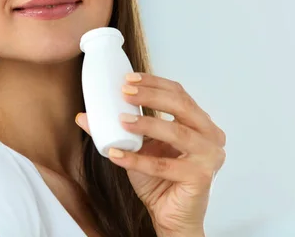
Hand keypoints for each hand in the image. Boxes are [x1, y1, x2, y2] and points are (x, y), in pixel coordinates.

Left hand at [75, 73, 225, 236]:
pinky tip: (116, 154)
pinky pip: (163, 165)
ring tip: (121, 120)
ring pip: (176, 132)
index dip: (154, 83)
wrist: (171, 216)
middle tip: (125, 93)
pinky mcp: (200, 177)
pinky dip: (138, 159)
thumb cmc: (159, 180)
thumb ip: (116, 129)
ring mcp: (209, 156)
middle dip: (151, 96)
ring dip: (146, 124)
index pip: (179, 93)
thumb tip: (83, 116)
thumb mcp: (137, 147)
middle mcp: (211, 135)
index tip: (128, 79)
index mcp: (200, 122)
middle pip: (182, 106)